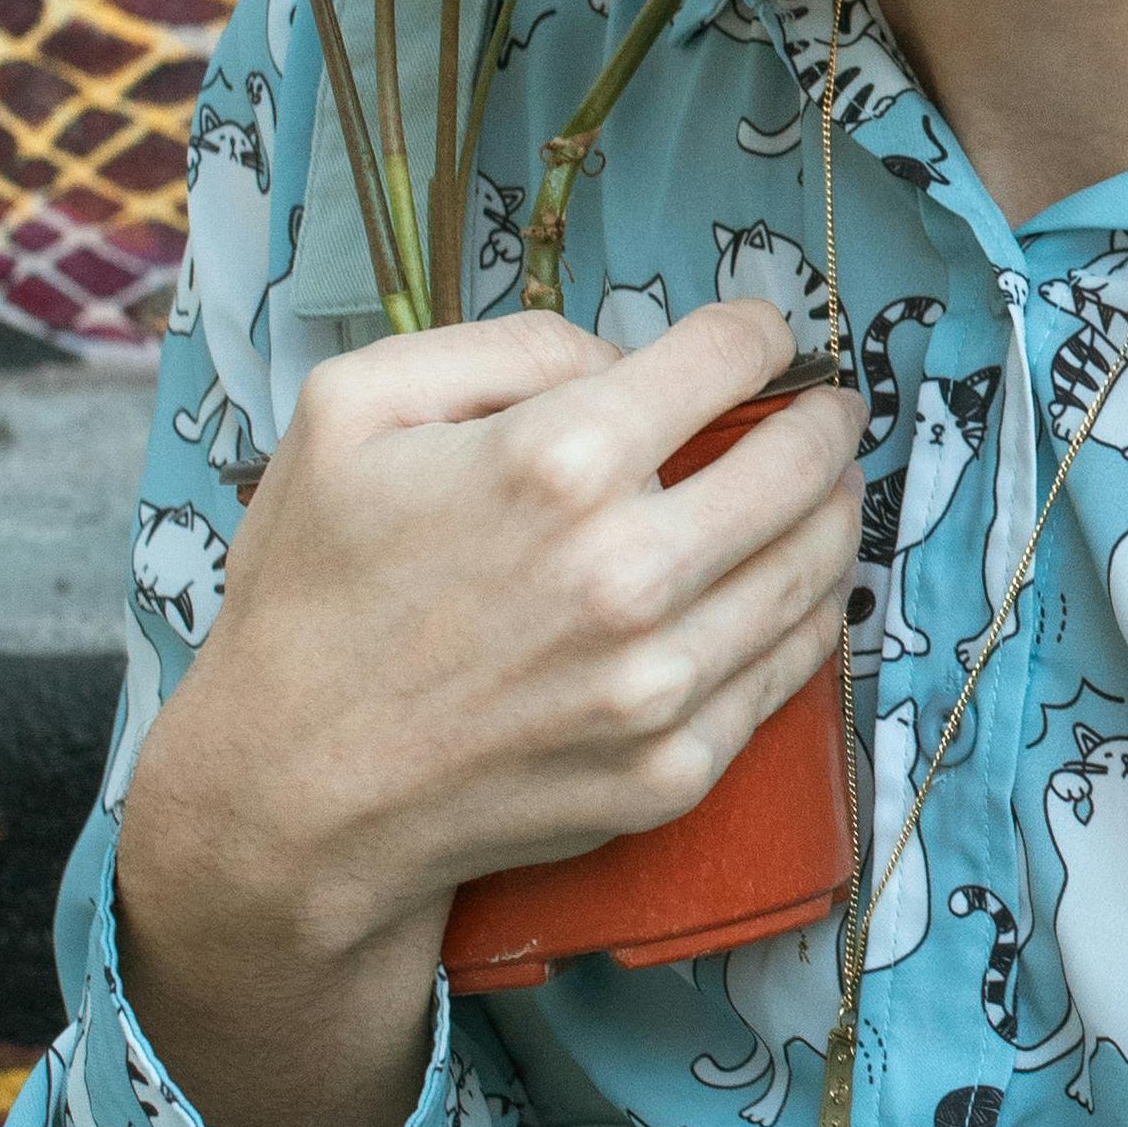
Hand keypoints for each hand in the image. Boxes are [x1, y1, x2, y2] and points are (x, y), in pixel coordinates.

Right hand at [115, 301, 859, 1126]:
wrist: (292, 792)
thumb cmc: (312, 591)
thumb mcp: (353, 408)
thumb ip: (504, 347)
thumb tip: (625, 357)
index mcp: (557, 462)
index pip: (727, 360)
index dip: (756, 334)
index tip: (762, 336)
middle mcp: (629, 571)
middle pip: (801, 465)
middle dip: (826, 424)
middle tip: (829, 413)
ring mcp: (660, 683)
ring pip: (814, 570)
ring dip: (835, 514)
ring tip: (828, 490)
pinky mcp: (673, 769)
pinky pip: (787, 672)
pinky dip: (806, 616)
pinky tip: (795, 589)